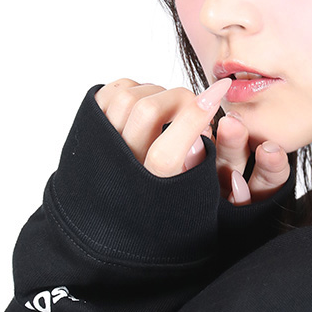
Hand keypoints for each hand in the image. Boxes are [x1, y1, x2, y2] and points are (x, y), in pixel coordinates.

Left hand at [93, 78, 290, 205]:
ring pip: (127, 99)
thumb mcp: (189, 202)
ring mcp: (102, 147)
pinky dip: (133, 88)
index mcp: (148, 191)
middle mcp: (121, 169)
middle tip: (194, 103)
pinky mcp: (91, 130)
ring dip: (155, 92)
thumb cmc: (158, 209)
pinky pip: (111, 93)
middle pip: (147, 113)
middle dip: (178, 98)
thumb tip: (202, 139)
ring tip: (170, 105)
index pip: (169, 152)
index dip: (197, 117)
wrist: (106, 223)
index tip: (220, 91)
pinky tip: (147, 99)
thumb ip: (201, 174)